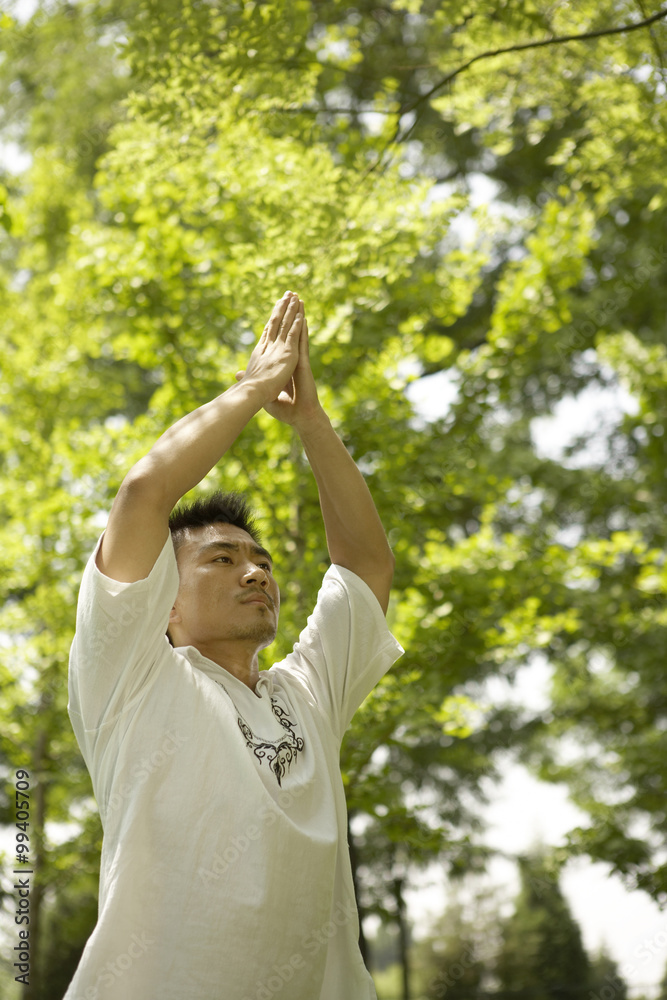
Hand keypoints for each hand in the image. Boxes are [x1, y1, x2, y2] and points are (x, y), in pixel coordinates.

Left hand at [236, 295, 322, 427]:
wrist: (300, 416)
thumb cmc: (285, 408)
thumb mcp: (264, 392)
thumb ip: (252, 380)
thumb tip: (237, 374)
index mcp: (280, 363)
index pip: (277, 338)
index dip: (276, 322)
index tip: (275, 308)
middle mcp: (290, 358)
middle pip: (287, 330)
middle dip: (288, 312)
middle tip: (289, 295)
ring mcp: (298, 359)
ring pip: (297, 333)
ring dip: (297, 316)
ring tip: (298, 300)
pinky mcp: (303, 364)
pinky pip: (303, 344)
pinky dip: (303, 331)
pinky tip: (303, 318)